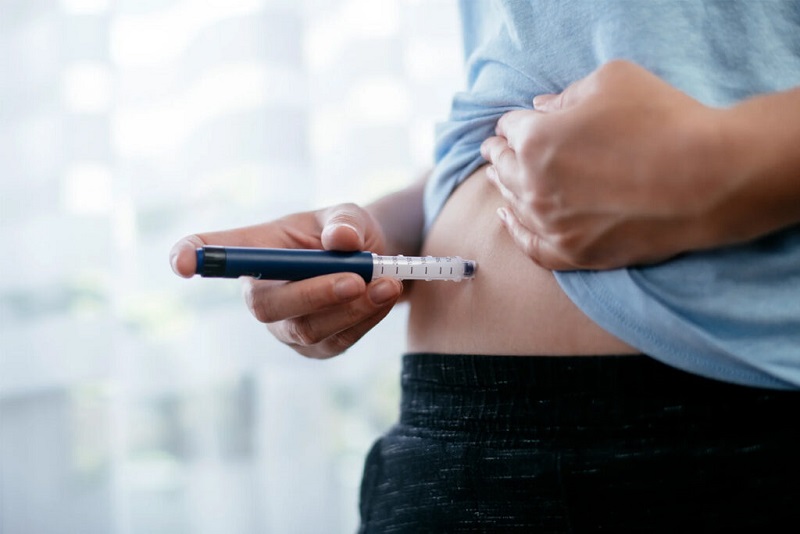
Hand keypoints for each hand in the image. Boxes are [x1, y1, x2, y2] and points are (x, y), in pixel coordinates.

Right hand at [169, 204, 403, 357]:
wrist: (376, 264)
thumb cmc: (348, 234)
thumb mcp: (350, 216)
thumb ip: (344, 222)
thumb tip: (341, 240)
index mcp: (258, 250)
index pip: (215, 252)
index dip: (193, 256)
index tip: (179, 262)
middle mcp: (261, 292)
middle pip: (266, 306)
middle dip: (313, 294)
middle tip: (356, 279)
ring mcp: (284, 326)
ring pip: (307, 330)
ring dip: (350, 309)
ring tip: (386, 284)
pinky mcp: (313, 348)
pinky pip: (336, 342)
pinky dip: (365, 320)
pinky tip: (385, 297)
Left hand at [480, 60, 730, 269]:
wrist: (710, 178)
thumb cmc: (664, 120)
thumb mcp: (612, 80)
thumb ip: (567, 94)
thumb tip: (541, 108)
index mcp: (535, 139)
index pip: (510, 129)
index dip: (512, 124)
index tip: (513, 125)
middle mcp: (534, 185)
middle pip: (504, 168)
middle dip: (499, 155)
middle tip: (495, 150)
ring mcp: (552, 225)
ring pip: (513, 206)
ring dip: (503, 188)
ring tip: (498, 180)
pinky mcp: (575, 254)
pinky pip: (531, 247)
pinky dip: (516, 232)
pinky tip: (508, 221)